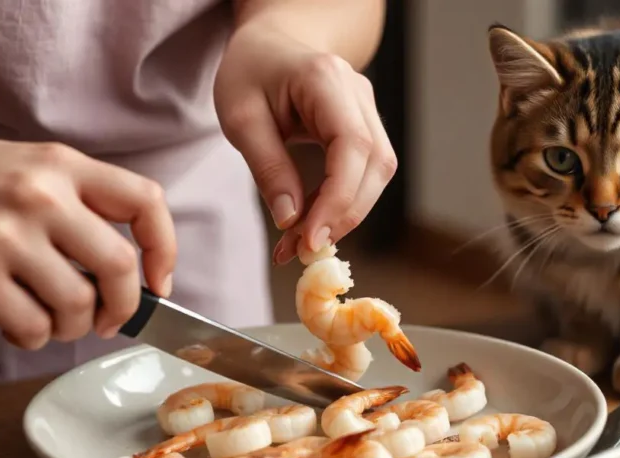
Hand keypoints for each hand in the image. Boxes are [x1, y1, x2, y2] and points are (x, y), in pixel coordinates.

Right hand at [0, 131, 175, 348]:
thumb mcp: (22, 166)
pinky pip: (33, 327)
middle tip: (108, 320)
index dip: (164, 249)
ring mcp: (5, 236)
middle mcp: (40, 195)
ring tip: (49, 321)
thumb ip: (73, 202)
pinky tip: (15, 326)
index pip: (146, 202)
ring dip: (72, 327)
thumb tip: (124, 268)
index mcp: (61, 164)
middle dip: (123, 307)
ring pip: (78, 305)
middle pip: (119, 267)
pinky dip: (33, 338)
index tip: (159, 282)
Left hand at [213, 24, 396, 263]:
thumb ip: (267, 167)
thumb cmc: (250, 72)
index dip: (338, 199)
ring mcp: (368, 110)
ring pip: (378, 174)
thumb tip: (291, 220)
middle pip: (376, 165)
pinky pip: (366, 173)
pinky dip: (342, 203)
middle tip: (304, 250)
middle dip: (344, 215)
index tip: (310, 238)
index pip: (352, 147)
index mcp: (326, 80)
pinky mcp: (366, 128)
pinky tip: (313, 223)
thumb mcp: (240, 118)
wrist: (270, 44)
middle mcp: (359, 93)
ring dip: (345, 214)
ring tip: (302, 242)